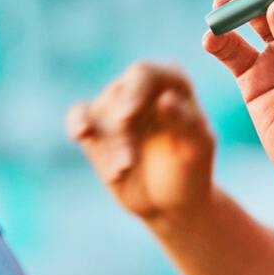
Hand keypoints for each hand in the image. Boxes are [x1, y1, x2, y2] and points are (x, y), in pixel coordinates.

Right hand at [66, 62, 215, 224]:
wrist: (171, 200)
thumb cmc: (190, 169)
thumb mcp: (196, 149)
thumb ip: (185, 122)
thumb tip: (166, 98)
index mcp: (171, 80)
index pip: (145, 74)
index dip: (134, 93)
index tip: (126, 119)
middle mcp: (140, 86)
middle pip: (118, 98)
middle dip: (120, 134)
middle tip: (127, 165)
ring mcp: (116, 103)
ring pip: (98, 115)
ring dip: (105, 147)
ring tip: (119, 174)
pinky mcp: (96, 124)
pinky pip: (79, 115)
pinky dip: (77, 123)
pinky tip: (80, 134)